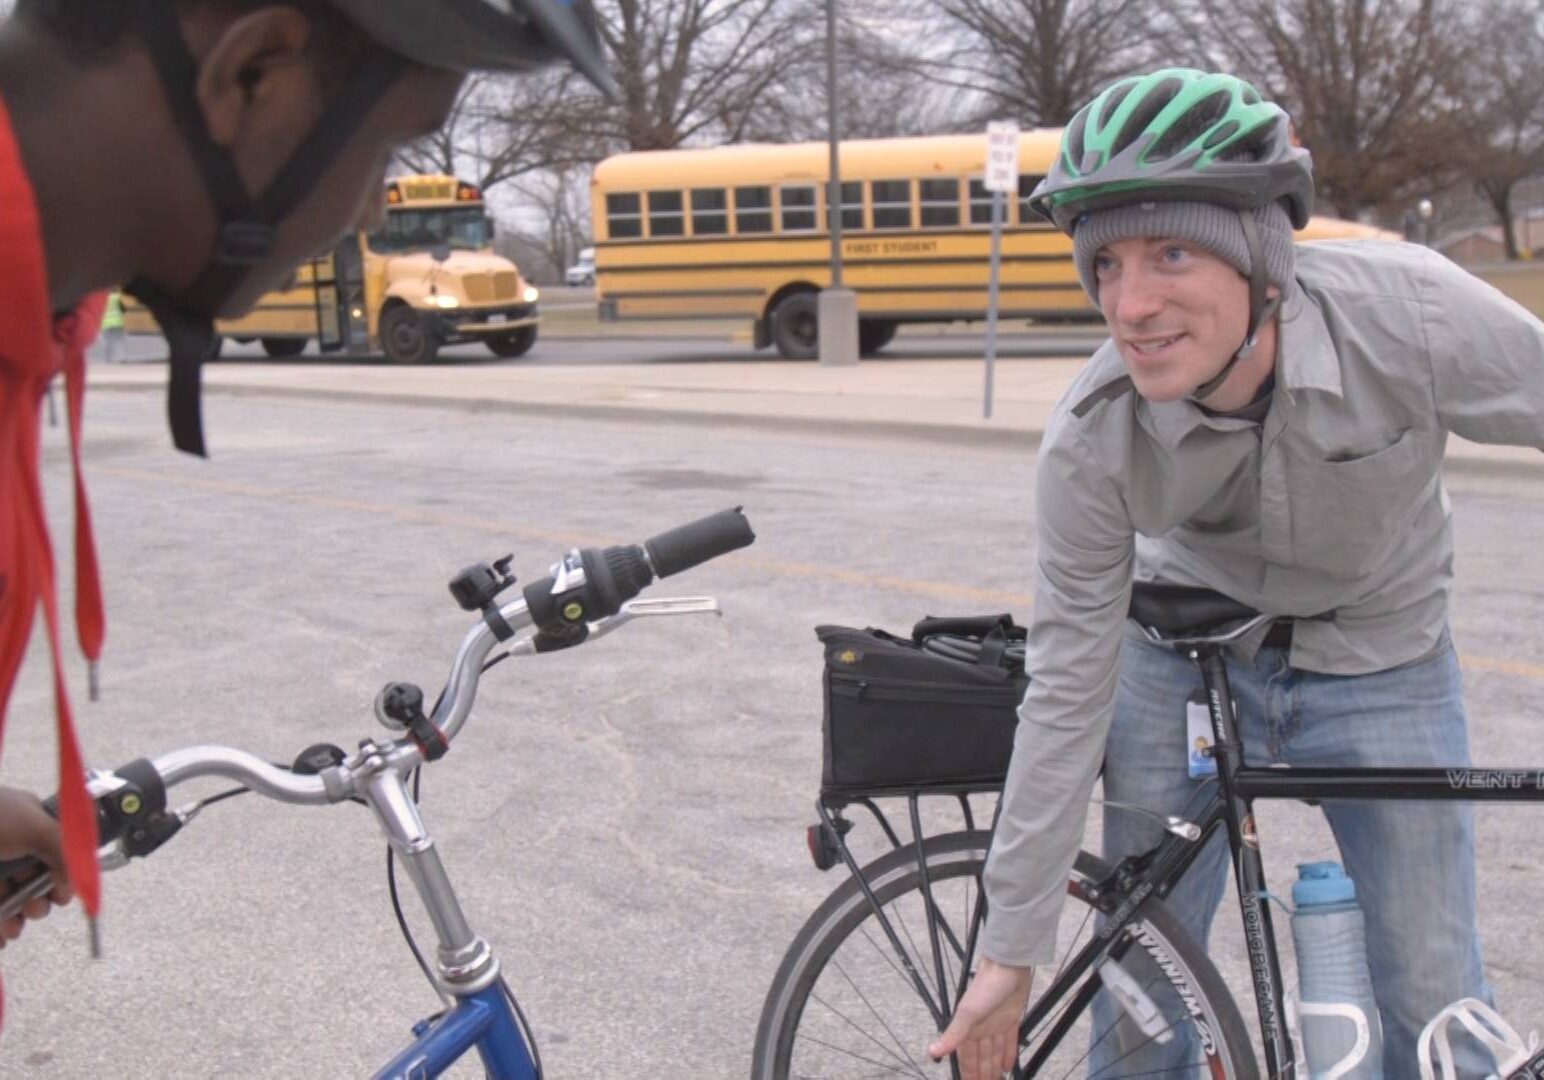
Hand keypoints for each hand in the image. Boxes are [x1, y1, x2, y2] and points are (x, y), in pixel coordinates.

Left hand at [0, 787, 73, 946]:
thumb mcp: (33, 826)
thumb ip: (64, 850)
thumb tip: (75, 883)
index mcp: (28, 824)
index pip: (55, 853)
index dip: (62, 876)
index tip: (62, 896)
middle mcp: (10, 846)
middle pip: (33, 880)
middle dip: (38, 901)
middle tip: (34, 910)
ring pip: (10, 898)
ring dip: (16, 918)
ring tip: (12, 930)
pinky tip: (2, 936)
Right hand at [928, 958, 1033, 1078]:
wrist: (1007, 966)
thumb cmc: (985, 987)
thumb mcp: (967, 1013)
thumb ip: (953, 1035)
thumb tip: (932, 1052)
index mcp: (968, 1029)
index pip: (966, 1059)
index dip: (968, 1074)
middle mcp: (981, 1029)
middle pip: (981, 1059)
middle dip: (982, 1074)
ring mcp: (996, 1025)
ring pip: (994, 1053)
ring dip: (995, 1069)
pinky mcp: (1011, 1019)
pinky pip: (1009, 1042)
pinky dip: (1008, 1055)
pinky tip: (1008, 1066)